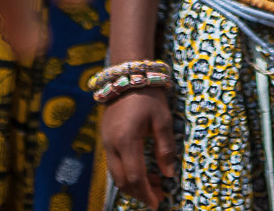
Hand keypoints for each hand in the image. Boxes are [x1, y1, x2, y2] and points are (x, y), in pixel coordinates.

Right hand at [102, 89, 176, 208]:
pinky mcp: (105, 138)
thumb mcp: (163, 120)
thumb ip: (165, 148)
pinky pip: (113, 163)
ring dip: (133, 184)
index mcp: (126, 140)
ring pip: (115, 174)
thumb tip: (168, 174)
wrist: (128, 75)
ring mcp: (105, 141)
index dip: (146, 194)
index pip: (135, 177)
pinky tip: (142, 170)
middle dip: (139, 193)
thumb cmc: (149, 96)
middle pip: (122, 180)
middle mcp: (111, 144)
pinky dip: (127, 172)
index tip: (158, 203)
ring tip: (154, 183)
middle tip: (158, 195)